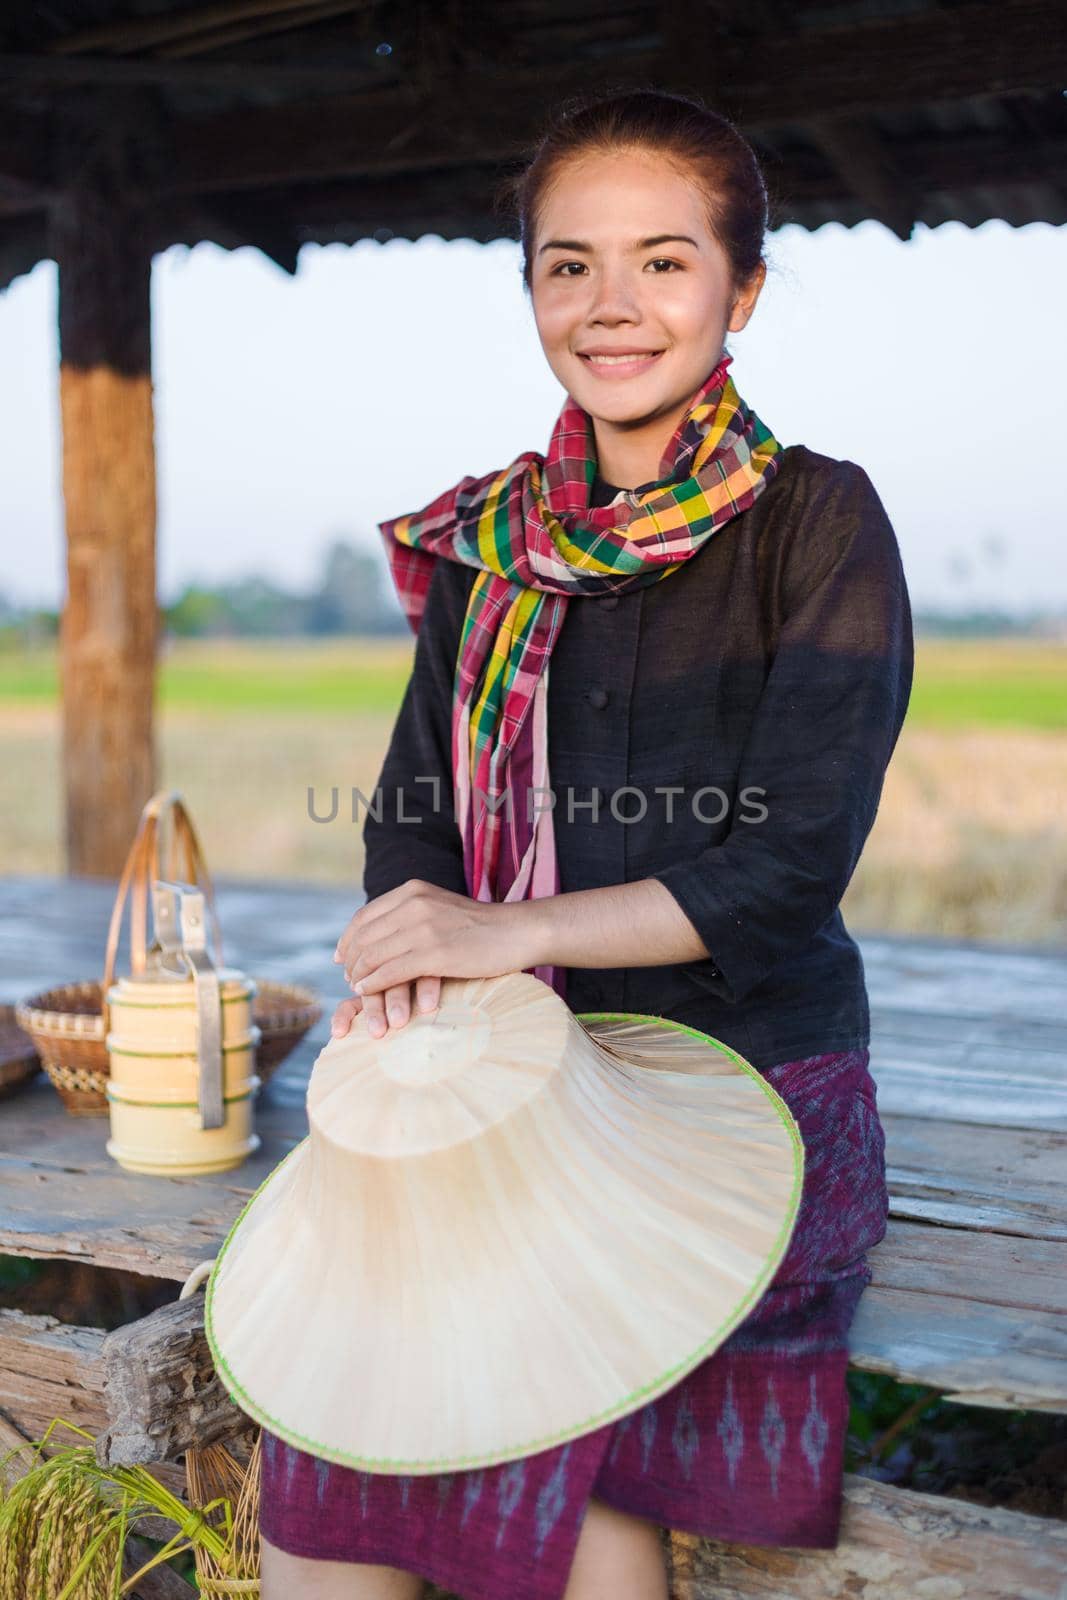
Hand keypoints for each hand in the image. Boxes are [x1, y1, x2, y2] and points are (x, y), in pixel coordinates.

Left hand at [332, 879, 538, 1036]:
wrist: (516, 932)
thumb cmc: (480, 926)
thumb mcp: (439, 907)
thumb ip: (412, 913)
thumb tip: (382, 931)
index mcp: (413, 891)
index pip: (365, 916)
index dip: (349, 938)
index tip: (341, 956)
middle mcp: (414, 904)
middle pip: (365, 936)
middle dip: (351, 960)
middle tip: (348, 977)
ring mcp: (423, 928)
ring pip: (373, 955)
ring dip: (359, 975)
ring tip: (356, 987)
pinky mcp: (434, 953)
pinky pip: (390, 971)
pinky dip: (373, 984)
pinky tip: (368, 992)